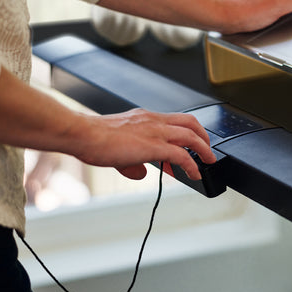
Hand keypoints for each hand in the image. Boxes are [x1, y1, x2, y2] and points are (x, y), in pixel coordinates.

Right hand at [73, 109, 214, 180]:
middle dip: (203, 136)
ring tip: (209, 162)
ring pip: (191, 136)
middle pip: (190, 122)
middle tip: (207, 150)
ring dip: (204, 150)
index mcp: (145, 117)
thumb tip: (141, 173)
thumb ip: (132, 162)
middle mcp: (154, 120)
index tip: (188, 148)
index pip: (174, 121)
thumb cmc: (93, 138)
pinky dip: (192, 165)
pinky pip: (181, 155)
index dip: (186, 133)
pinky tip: (195, 174)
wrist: (83, 134)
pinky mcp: (154, 146)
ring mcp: (155, 132)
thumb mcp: (117, 149)